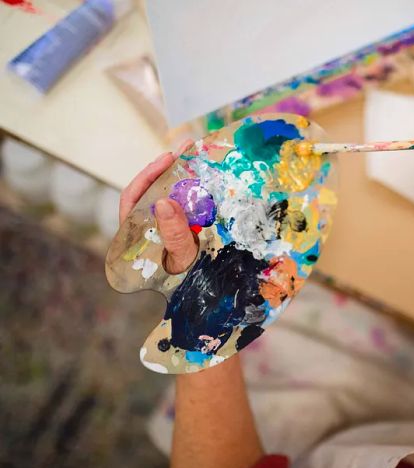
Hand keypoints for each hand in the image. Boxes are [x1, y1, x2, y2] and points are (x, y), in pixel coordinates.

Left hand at [119, 141, 197, 273]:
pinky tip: (201, 177)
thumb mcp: (181, 256)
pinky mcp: (177, 227)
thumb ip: (174, 232)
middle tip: (185, 149)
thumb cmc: (185, 278)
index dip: (148, 176)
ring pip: (166, 195)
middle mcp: (145, 226)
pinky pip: (180, 203)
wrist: (199, 293)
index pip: (133, 196)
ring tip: (194, 156)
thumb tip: (163, 201)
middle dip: (166, 169)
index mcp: (135, 233)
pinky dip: (189, 189)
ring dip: (179, 176)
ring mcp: (161, 225)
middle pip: (149, 191)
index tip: (167, 160)